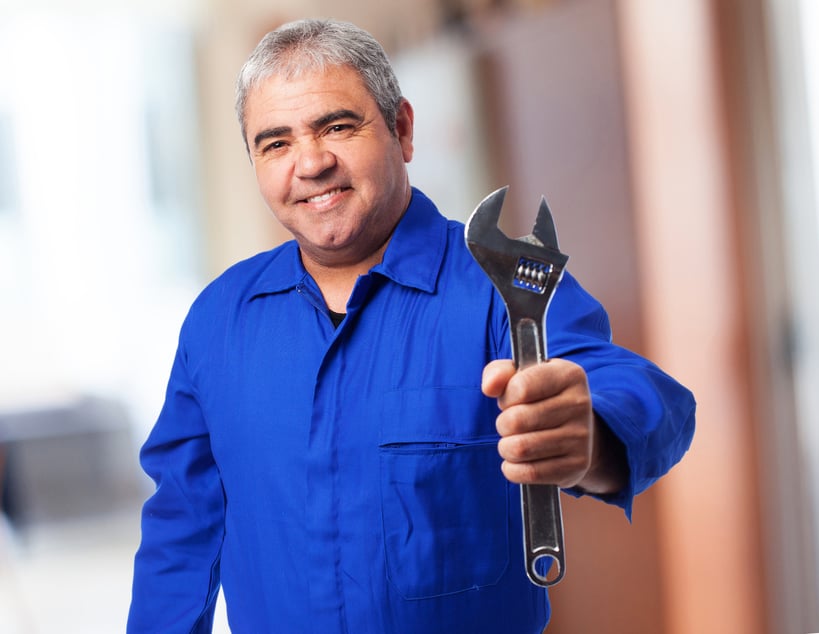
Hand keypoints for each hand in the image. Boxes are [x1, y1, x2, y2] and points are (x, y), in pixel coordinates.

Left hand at [482, 359, 625, 492]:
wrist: (575, 428)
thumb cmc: (540, 397)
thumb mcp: (521, 375)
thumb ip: (498, 373)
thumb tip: (489, 387)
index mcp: (568, 375)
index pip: (521, 387)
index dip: (506, 397)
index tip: (511, 400)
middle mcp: (580, 404)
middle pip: (516, 420)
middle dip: (503, 425)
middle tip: (510, 424)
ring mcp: (581, 436)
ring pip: (520, 449)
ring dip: (506, 448)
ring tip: (513, 442)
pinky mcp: (577, 465)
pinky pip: (530, 472)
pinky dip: (514, 469)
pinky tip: (519, 461)